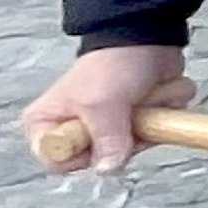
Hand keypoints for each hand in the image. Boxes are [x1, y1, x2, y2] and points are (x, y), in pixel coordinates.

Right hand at [21, 45, 190, 174]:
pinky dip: (160, 118)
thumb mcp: (101, 104)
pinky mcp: (134, 123)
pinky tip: (156, 98)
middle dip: (122, 139)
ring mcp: (106, 127)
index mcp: (47, 123)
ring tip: (142, 102)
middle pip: (99, 160)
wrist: (148, 38)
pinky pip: (154, 137)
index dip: (81, 155)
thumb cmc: (113, 64)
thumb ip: (105, 140)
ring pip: (131, 152)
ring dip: (146, 126)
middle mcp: (73, 128)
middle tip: (126, 115)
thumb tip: (109, 169)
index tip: (98, 134)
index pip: (55, 161)